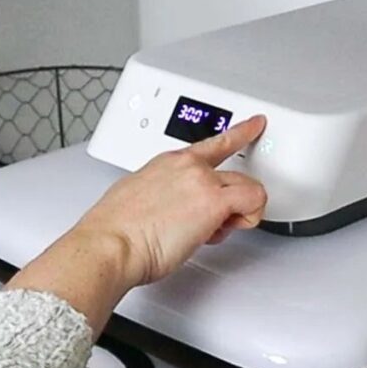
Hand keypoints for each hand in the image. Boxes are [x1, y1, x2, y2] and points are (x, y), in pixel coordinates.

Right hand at [74, 115, 267, 286]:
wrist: (112, 243)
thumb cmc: (115, 230)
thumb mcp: (134, 196)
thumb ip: (158, 194)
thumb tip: (163, 207)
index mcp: (168, 162)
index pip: (213, 143)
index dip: (239, 132)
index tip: (254, 124)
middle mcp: (188, 166)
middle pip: (234, 175)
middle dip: (230, 202)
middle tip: (211, 226)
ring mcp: (203, 181)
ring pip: (249, 188)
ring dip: (238, 213)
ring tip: (210, 232)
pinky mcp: (214, 201)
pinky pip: (255, 201)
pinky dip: (249, 218)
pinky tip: (223, 231)